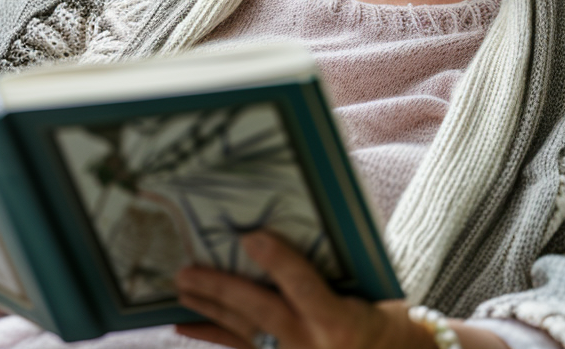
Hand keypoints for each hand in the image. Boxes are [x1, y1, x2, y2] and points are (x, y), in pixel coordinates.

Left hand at [174, 231, 506, 348]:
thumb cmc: (384, 323)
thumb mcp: (369, 295)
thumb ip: (331, 271)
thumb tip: (285, 228)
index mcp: (341, 320)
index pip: (305, 285)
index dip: (278, 260)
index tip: (251, 235)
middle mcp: (313, 346)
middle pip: (261, 312)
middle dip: (223, 289)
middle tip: (187, 270)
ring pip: (243, 332)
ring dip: (208, 309)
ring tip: (180, 287)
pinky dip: (211, 334)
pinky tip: (183, 323)